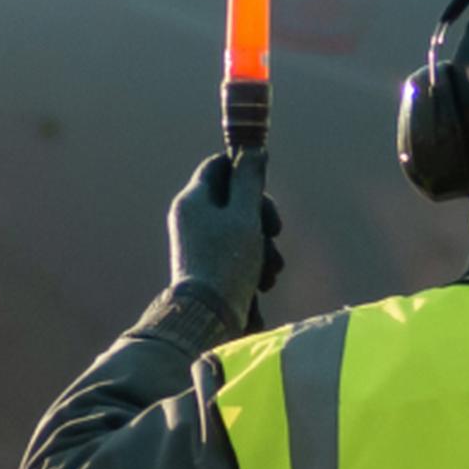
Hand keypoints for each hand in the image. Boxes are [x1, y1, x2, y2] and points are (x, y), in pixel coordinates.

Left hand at [166, 150, 282, 325]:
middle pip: (235, 199)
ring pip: (242, 229)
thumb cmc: (226, 263)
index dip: (244, 169)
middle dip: (262, 215)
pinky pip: (238, 253)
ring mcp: (200, 244)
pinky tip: (262, 284)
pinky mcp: (210, 268)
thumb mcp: (244, 216)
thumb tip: (253, 149)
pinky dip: (254, 264)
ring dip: (263, 246)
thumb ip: (249, 181)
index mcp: (193, 200)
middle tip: (275, 231)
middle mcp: (192, 218)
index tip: (264, 182)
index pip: (218, 166)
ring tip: (270, 271)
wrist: (207, 318)